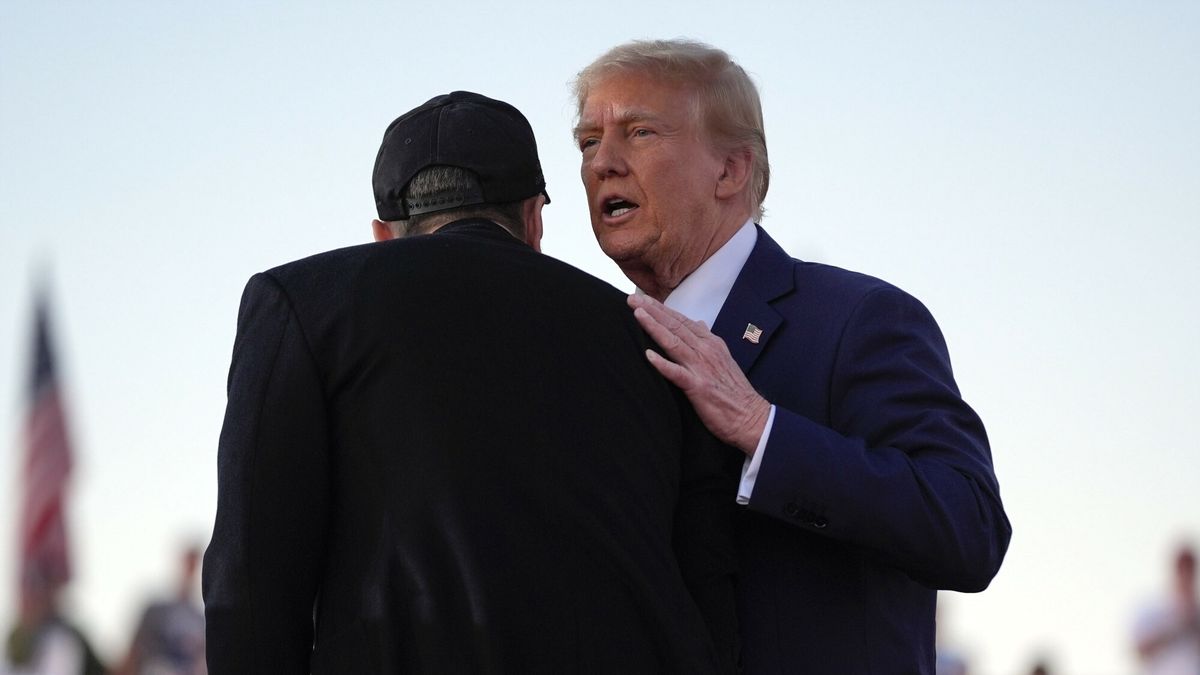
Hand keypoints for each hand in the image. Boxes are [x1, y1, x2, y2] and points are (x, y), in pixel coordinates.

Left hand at [628, 294, 769, 455]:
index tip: (643, 299)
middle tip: (632, 299)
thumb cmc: (734, 391)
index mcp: (711, 343)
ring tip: (637, 315)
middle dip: (652, 311)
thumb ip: (708, 340)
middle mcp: (706, 350)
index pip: (682, 321)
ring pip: (674, 342)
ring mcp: (702, 368)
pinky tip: (648, 355)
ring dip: (654, 327)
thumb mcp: (723, 359)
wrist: (751, 417)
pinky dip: (663, 364)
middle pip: (675, 326)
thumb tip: (700, 323)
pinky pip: (678, 373)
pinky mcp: (699, 387)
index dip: (661, 309)